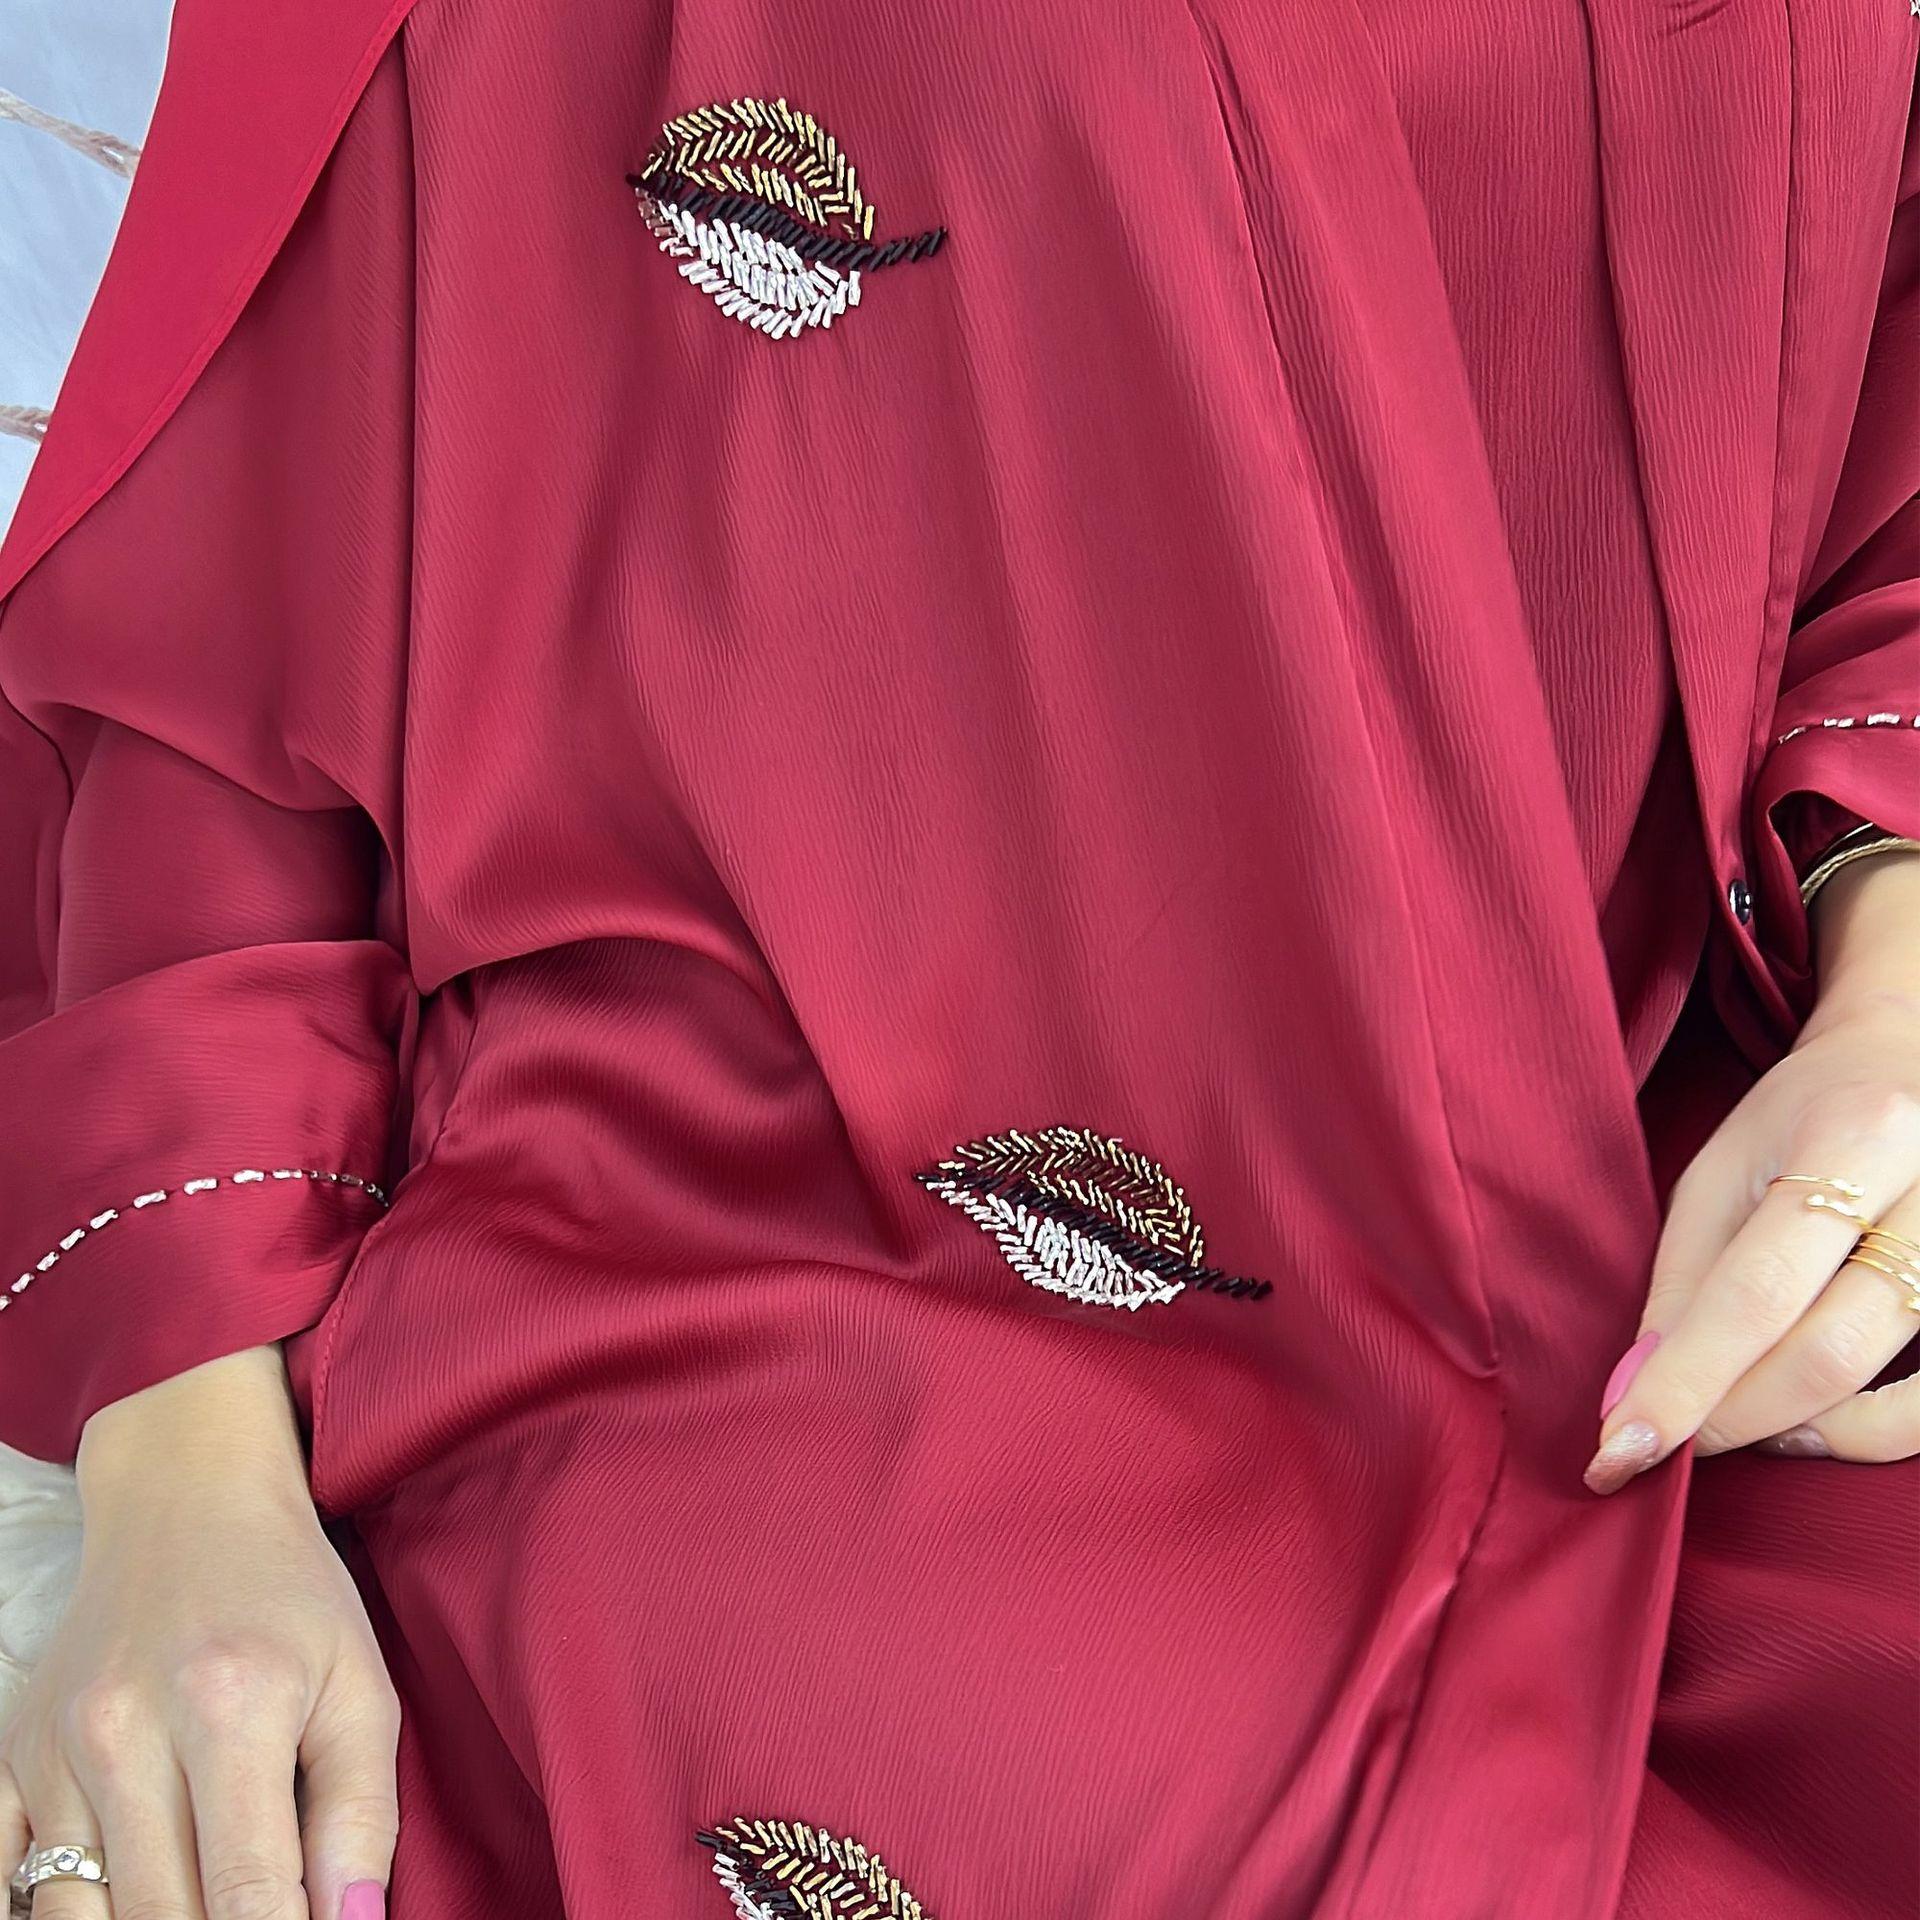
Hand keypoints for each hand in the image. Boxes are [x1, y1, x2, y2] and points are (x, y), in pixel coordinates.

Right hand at [0, 1347, 398, 1918]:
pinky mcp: (8, 1761)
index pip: (248, 1893)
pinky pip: (6, 1885)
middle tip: (263, 1915)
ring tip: (201, 1900)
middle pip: (160, 1917)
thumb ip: (360, 1811)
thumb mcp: (359, 1683)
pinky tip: (121, 1898)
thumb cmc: (289, 1596)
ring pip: (78, 1917)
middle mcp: (124, 1732)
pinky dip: (60, 1911)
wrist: (185, 1502)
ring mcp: (53, 1751)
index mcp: (230, 1707)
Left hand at [1586, 852, 1919, 1492]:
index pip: (1754, 1291)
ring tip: (1736, 1424)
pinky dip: (1873, 1434)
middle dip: (1732, 1416)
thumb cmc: (1805, 1118)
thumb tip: (1635, 1392)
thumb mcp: (1721, 1169)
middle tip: (1666, 1440)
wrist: (1916, 1058)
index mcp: (1854, 1139)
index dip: (1683, 1382)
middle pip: (1828, 1348)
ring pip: (1904, 1396)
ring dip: (1800, 1432)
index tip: (1619, 1451)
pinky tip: (1813, 1422)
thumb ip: (1683, 1281)